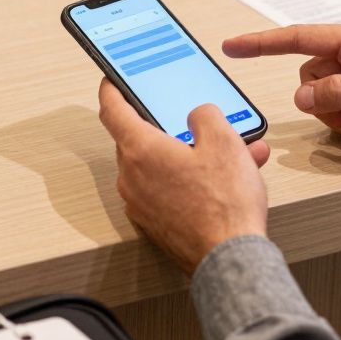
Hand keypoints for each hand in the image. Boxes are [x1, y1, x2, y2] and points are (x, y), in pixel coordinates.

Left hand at [97, 79, 271, 274]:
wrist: (229, 259)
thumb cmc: (224, 205)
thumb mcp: (225, 141)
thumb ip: (206, 115)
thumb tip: (198, 116)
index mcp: (140, 150)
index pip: (112, 109)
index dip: (112, 89)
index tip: (112, 80)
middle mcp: (131, 177)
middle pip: (139, 138)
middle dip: (168, 127)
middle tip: (193, 120)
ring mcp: (140, 203)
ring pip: (159, 166)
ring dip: (186, 155)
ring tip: (228, 153)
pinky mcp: (154, 223)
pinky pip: (166, 189)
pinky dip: (188, 180)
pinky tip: (221, 181)